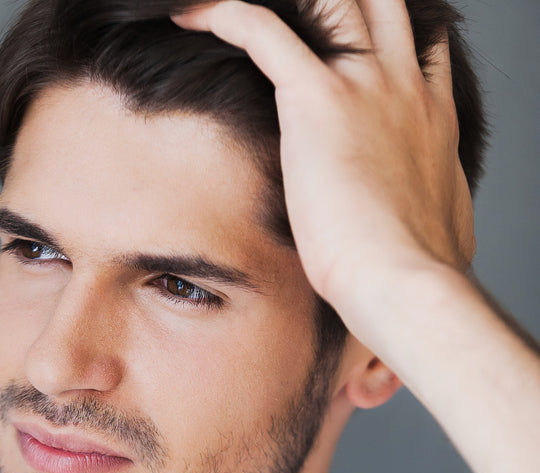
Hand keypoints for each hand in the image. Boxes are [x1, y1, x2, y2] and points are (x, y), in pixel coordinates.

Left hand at [171, 0, 474, 309]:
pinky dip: (223, 15)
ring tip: (233, 11)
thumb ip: (428, 198)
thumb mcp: (441, 220)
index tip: (351, 39)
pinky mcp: (319, 99)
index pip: (415, 40)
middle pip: (377, 2)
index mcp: (430, 113)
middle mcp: (402, 85)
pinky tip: (194, 17)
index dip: (382, 29)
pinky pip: (262, 30)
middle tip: (300, 12)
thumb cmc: (414, 267)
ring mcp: (365, 85)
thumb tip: (419, 214)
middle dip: (344, 0)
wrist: (403, 281)